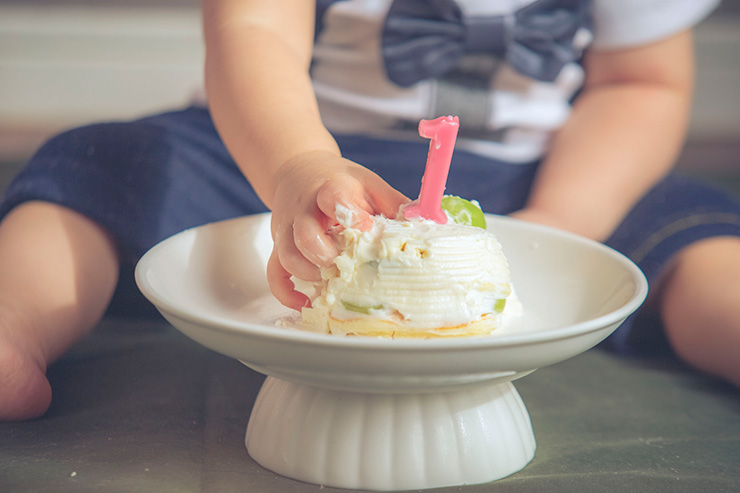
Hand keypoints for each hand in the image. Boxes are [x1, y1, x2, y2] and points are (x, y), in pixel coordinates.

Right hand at [267, 150, 407, 309]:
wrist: (299, 170)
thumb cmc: (340, 181)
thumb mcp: (370, 184)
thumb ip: (396, 204)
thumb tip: (434, 224)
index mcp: (331, 188)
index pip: (333, 196)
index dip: (349, 215)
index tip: (365, 229)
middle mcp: (304, 208)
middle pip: (304, 234)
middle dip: (325, 255)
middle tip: (344, 265)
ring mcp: (287, 228)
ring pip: (287, 256)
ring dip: (308, 274)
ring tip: (330, 281)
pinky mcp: (278, 244)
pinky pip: (274, 272)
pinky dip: (286, 291)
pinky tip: (305, 300)